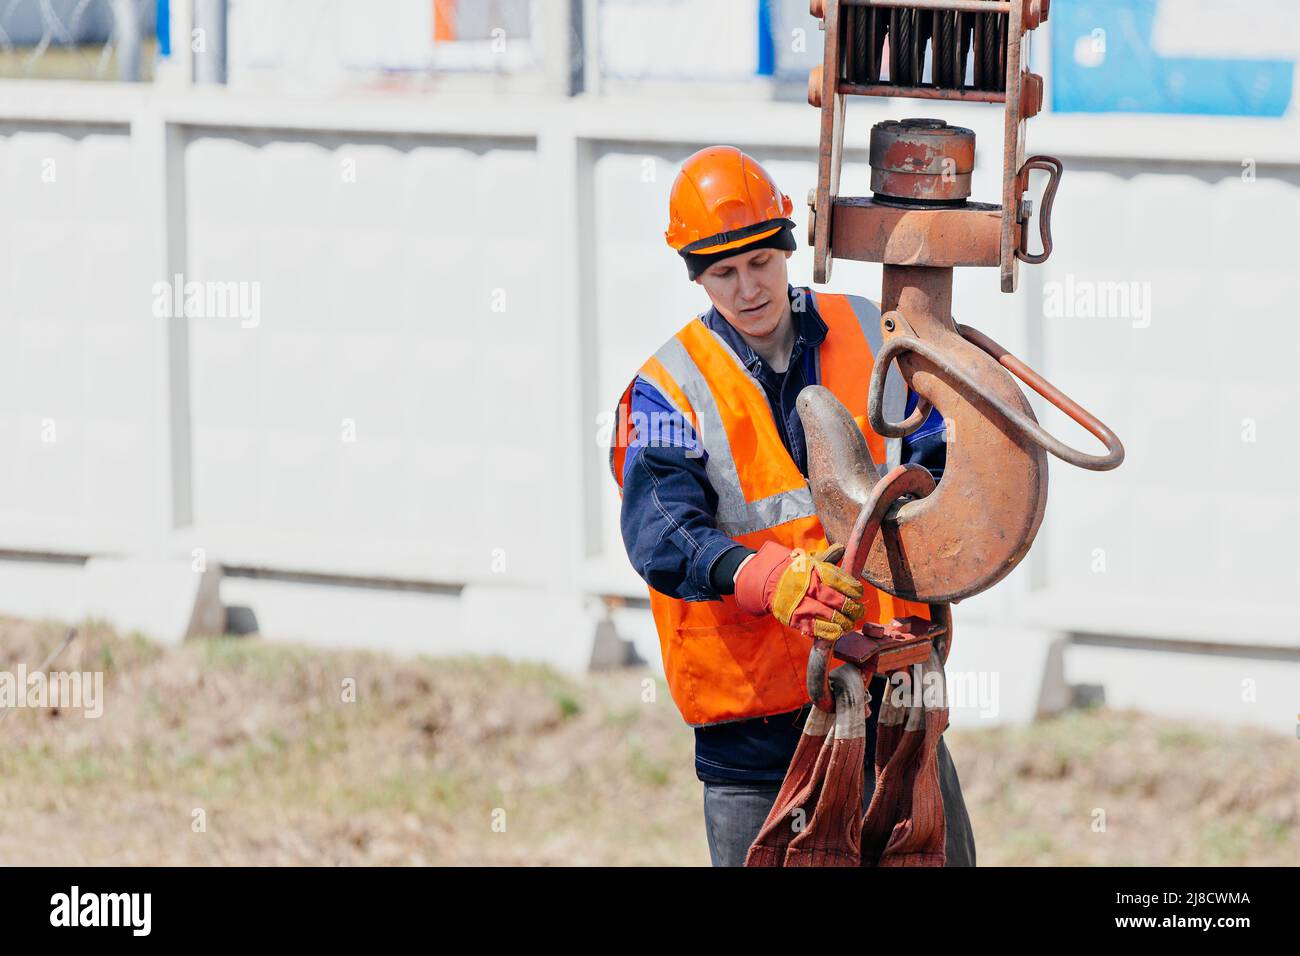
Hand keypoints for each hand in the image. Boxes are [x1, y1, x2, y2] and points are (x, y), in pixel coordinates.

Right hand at [734, 541, 864, 640]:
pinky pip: (816, 629)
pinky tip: (837, 632)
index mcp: (814, 572)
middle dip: (851, 608)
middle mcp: (808, 588)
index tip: (859, 594)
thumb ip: (828, 557)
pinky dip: (829, 632)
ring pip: (828, 616)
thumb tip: (842, 548)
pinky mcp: (795, 619)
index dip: (852, 589)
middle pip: (835, 600)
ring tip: (849, 624)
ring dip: (843, 622)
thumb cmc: (797, 573)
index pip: (839, 580)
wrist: (770, 584)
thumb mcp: (810, 562)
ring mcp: (801, 604)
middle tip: (858, 611)